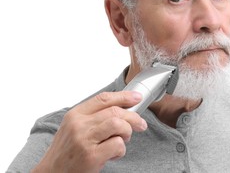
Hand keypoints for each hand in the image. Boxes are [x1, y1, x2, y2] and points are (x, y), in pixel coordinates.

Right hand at [32, 91, 146, 172]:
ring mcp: (84, 140)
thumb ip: (93, 117)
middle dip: (133, 117)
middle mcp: (79, 124)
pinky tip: (114, 154)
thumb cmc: (66, 151)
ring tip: (124, 139)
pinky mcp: (91, 156)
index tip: (137, 98)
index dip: (123, 96)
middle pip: (114, 111)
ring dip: (127, 132)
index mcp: (75, 114)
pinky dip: (121, 150)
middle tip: (140, 124)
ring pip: (118, 124)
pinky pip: (117, 145)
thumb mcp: (74, 127)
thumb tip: (122, 108)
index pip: (103, 98)